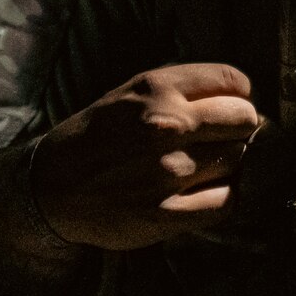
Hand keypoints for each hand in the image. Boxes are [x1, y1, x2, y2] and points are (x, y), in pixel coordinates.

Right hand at [30, 64, 262, 250]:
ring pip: (238, 160)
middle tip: (223, 137)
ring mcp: (168, 171)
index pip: (234, 81)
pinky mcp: (166, 213)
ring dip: (229, 163)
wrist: (51, 185)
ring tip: (206, 165)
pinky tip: (205, 190)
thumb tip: (242, 97)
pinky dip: (223, 195)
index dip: (239, 95)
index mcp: (157, 89)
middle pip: (244, 120)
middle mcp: (166, 125)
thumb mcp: (132, 92)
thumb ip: (182, 89)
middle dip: (239, 127)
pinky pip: (226, 201)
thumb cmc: (99, 134)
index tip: (230, 106)